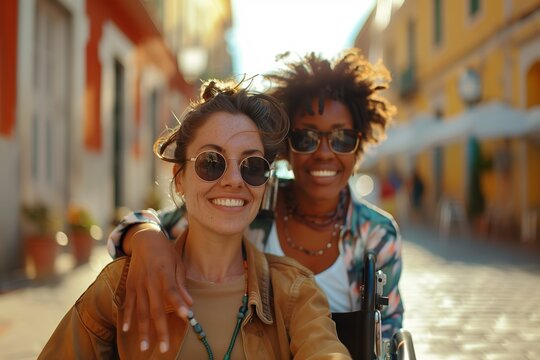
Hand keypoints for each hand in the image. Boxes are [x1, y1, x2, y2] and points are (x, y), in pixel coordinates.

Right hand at [121, 225, 191, 352]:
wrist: (145, 238)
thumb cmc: (165, 251)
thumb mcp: (178, 262)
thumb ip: (181, 284)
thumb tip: (190, 304)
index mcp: (164, 273)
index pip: (172, 291)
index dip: (178, 303)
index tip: (186, 316)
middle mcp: (149, 280)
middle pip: (155, 309)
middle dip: (160, 330)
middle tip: (164, 348)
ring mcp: (138, 284)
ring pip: (140, 311)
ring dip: (142, 330)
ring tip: (144, 347)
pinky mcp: (130, 286)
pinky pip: (129, 304)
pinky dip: (127, 317)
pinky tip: (127, 330)